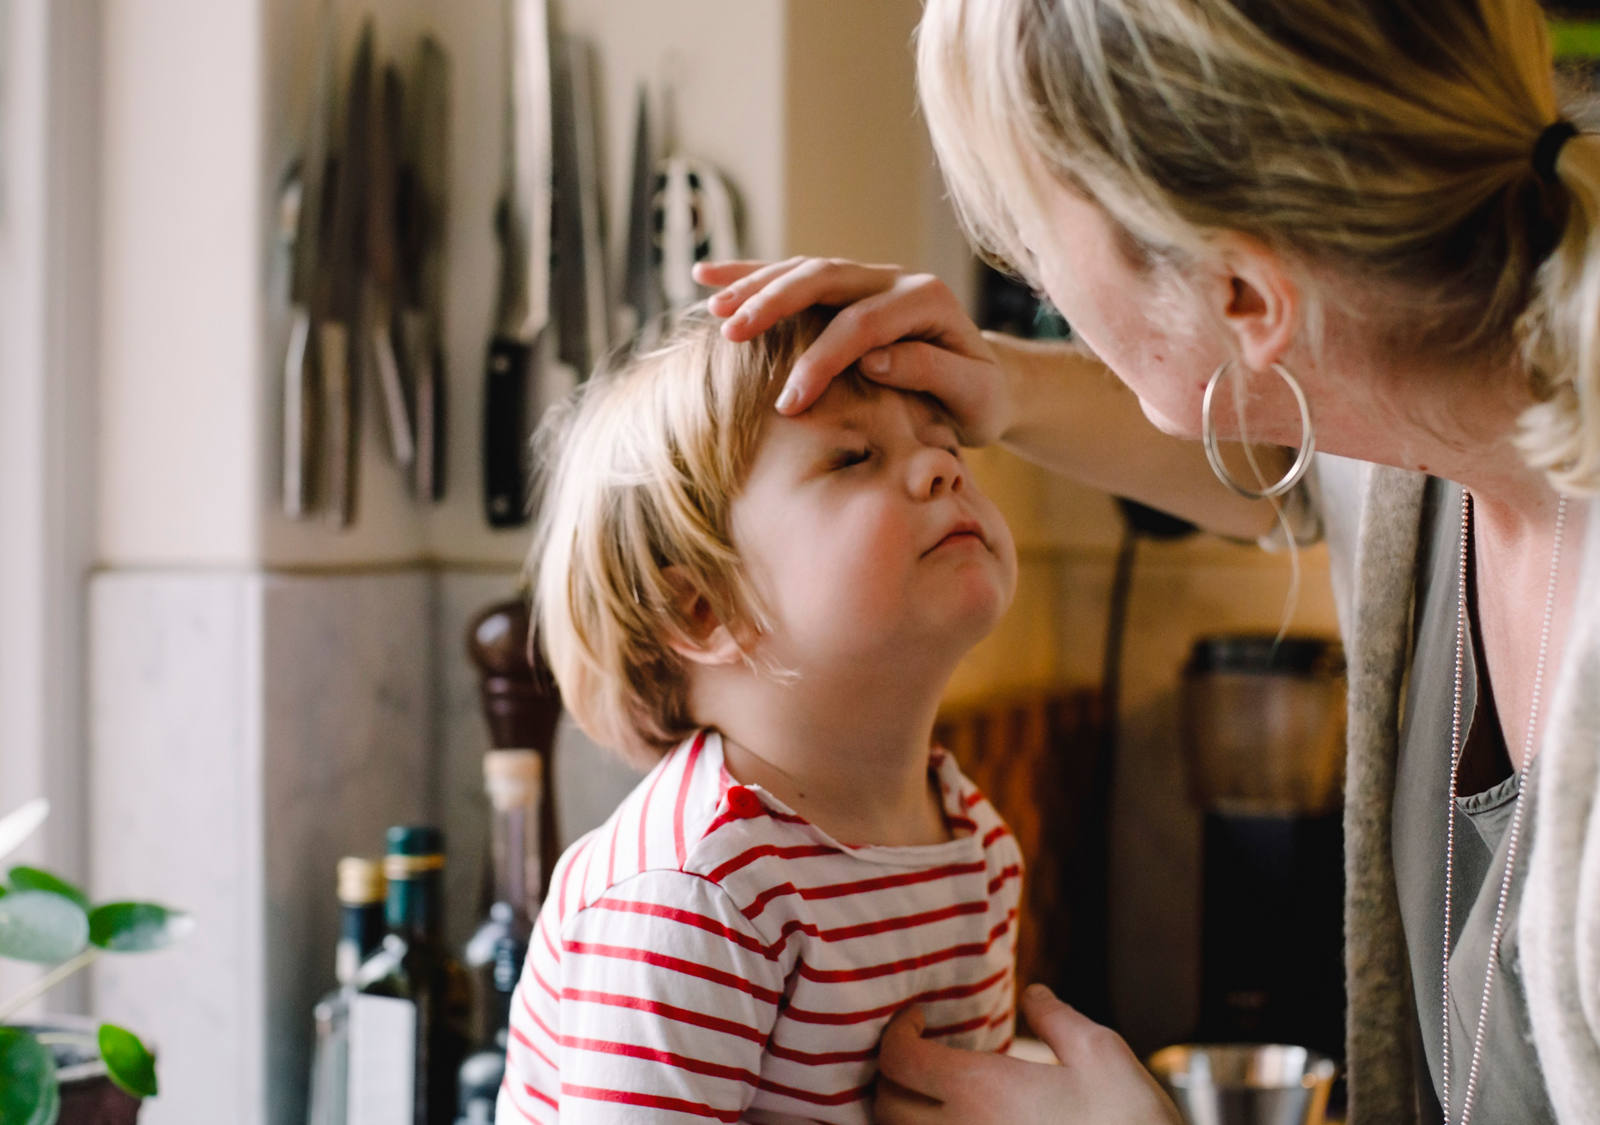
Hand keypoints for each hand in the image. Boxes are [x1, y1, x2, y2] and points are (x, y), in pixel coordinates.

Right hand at [692, 257, 1015, 444]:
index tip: (789, 404)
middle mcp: (894, 278)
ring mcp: (868, 279)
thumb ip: (930, 372)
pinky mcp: (846, 290)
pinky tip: (707, 277)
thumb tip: (874, 360)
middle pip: (825, 278)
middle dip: (775, 305)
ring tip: (713, 310)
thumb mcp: (972, 395)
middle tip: (732, 336)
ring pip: (803, 269)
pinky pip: (793, 274)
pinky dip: (750, 274)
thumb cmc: (980, 398)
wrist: (989, 383)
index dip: (822, 360)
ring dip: (755, 285)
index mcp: (927, 301)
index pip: (862, 324)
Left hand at [872, 985, 1182, 1124]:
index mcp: (983, 1092)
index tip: (918, 1017)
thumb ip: (1055, 1018)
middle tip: (921, 1051)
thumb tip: (1034, 993)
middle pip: (885, 1106)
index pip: (898, 1060)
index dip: (895, 1031)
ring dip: (904, 1113)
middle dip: (891, 1074)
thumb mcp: (1101, 1054)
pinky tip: (960, 1122)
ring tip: (935, 1091)